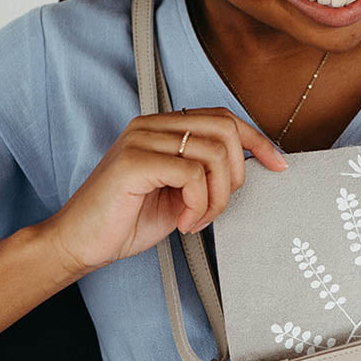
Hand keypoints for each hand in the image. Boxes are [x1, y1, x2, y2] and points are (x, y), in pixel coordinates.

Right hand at [41, 107, 287, 276]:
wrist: (82, 243)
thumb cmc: (127, 220)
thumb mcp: (180, 193)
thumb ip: (207, 173)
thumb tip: (251, 163)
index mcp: (164, 128)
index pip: (223, 117)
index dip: (257, 139)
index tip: (279, 164)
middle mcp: (152, 125)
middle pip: (225, 129)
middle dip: (236, 175)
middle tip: (217, 207)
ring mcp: (141, 140)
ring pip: (213, 154)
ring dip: (217, 197)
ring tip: (197, 219)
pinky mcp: (134, 162)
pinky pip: (192, 174)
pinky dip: (198, 204)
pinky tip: (184, 221)